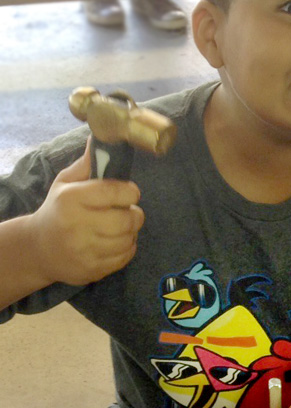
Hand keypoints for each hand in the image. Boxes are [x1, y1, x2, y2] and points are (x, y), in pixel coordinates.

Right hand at [29, 139, 144, 285]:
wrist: (38, 248)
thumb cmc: (58, 209)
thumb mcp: (66, 183)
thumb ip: (88, 163)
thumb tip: (102, 137)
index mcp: (71, 199)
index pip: (116, 192)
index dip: (130, 192)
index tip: (129, 192)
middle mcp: (76, 226)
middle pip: (127, 220)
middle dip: (135, 214)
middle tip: (128, 211)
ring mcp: (84, 251)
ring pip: (129, 239)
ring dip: (131, 231)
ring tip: (121, 226)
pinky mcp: (91, 270)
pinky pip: (125, 257)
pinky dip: (127, 248)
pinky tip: (116, 241)